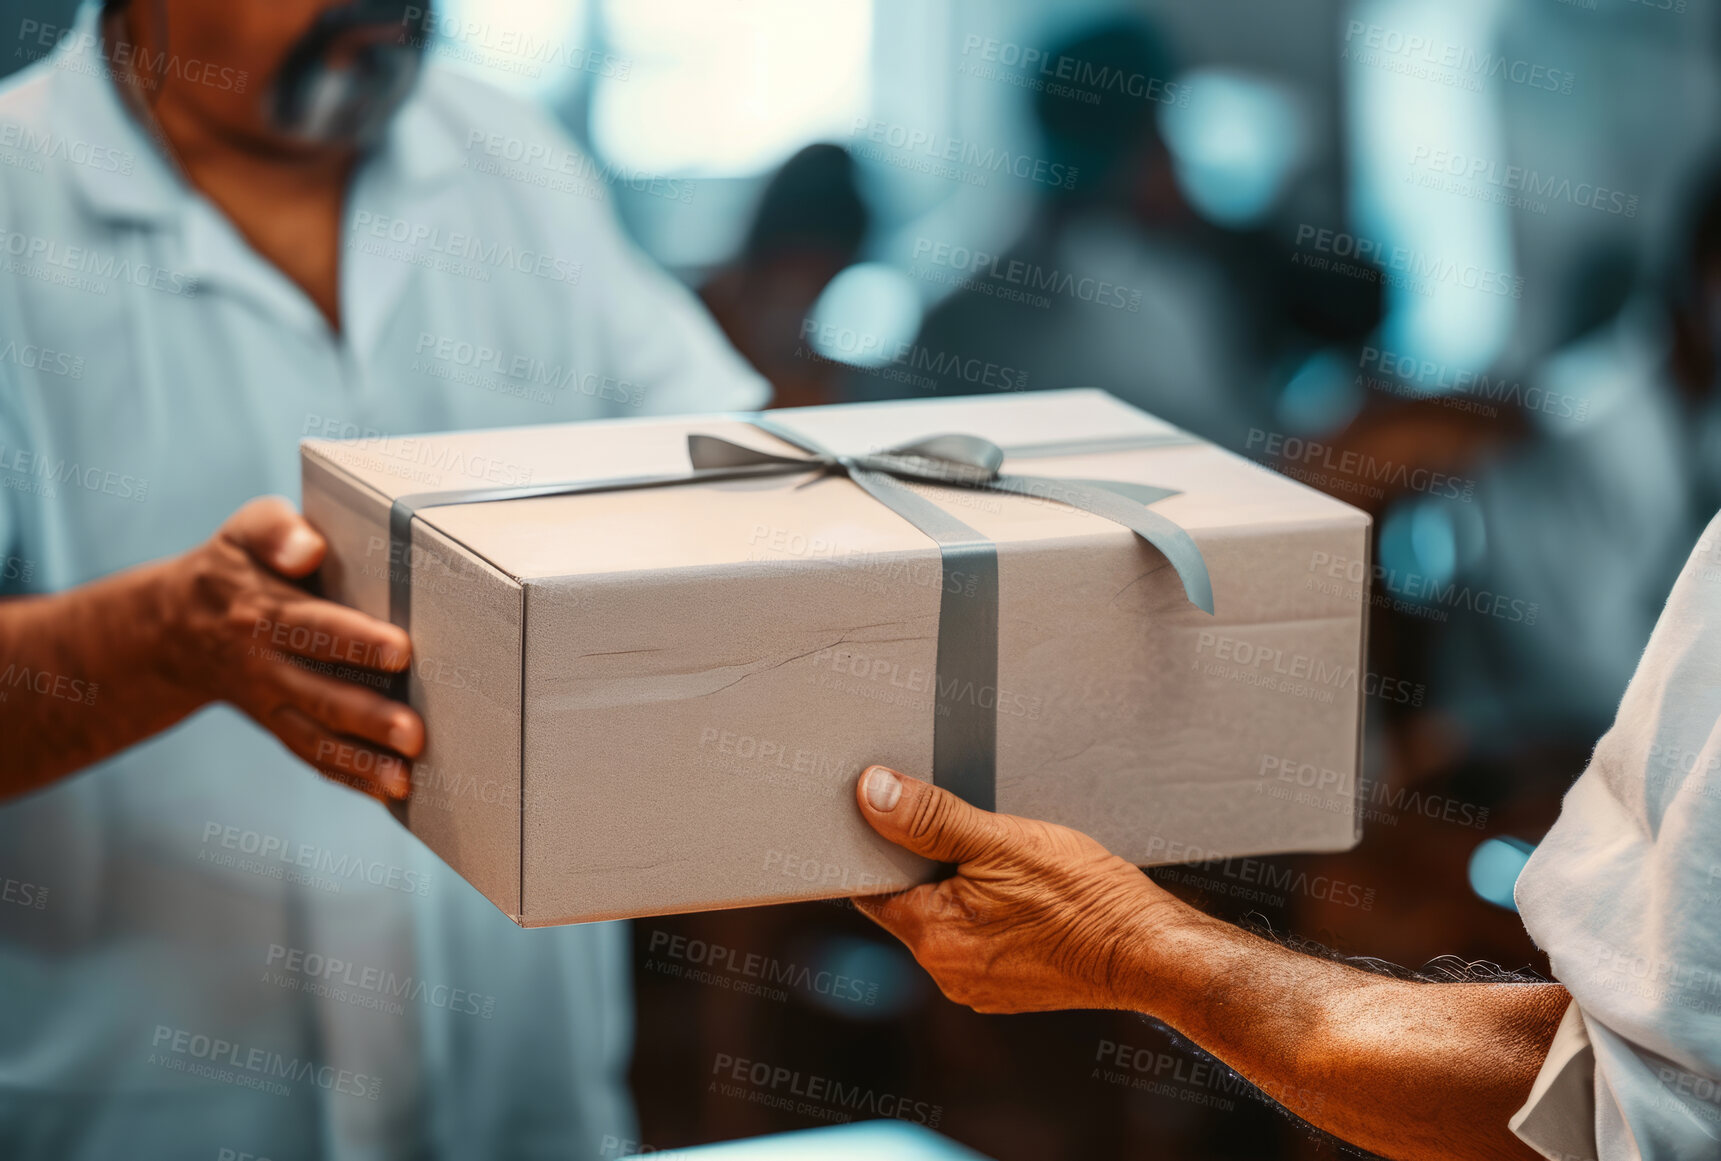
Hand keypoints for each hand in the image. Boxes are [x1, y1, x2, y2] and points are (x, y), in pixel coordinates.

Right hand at [160, 496, 422, 803]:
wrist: (176, 625)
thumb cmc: (235, 565)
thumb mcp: (244, 531)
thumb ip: (275, 531)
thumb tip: (309, 549)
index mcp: (262, 611)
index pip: (314, 627)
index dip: (356, 640)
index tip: (402, 651)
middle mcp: (264, 664)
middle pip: (318, 694)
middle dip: (367, 717)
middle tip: (414, 733)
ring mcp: (270, 701)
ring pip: (315, 736)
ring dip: (360, 761)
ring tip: (404, 780)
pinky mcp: (278, 724)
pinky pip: (310, 755)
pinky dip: (349, 776)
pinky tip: (390, 792)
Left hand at [852, 765, 1176, 1012]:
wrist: (1152, 950)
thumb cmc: (1086, 899)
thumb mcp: (1001, 840)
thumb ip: (929, 818)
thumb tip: (872, 793)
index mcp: (932, 939)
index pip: (872, 887)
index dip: (880, 847)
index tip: (900, 817)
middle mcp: (946, 972)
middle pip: (910, 901)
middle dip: (930, 864)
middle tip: (970, 832)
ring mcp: (979, 984)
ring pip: (947, 918)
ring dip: (964, 886)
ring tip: (1007, 862)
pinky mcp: (1009, 985)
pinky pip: (980, 937)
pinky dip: (990, 910)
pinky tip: (1024, 891)